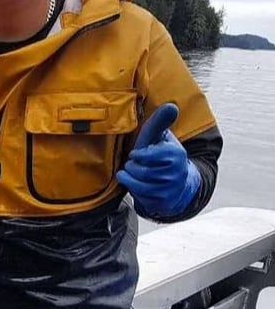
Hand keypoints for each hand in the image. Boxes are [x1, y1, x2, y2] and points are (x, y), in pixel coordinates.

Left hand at [116, 103, 200, 217]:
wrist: (179, 183)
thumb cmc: (164, 156)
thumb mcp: (162, 138)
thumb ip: (161, 122)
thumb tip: (171, 106)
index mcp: (176, 154)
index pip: (148, 155)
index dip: (138, 154)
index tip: (136, 153)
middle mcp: (175, 172)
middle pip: (139, 170)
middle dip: (132, 166)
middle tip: (135, 163)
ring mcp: (169, 189)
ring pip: (137, 184)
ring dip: (130, 177)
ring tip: (133, 172)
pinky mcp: (162, 202)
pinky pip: (139, 196)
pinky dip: (133, 190)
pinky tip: (137, 184)